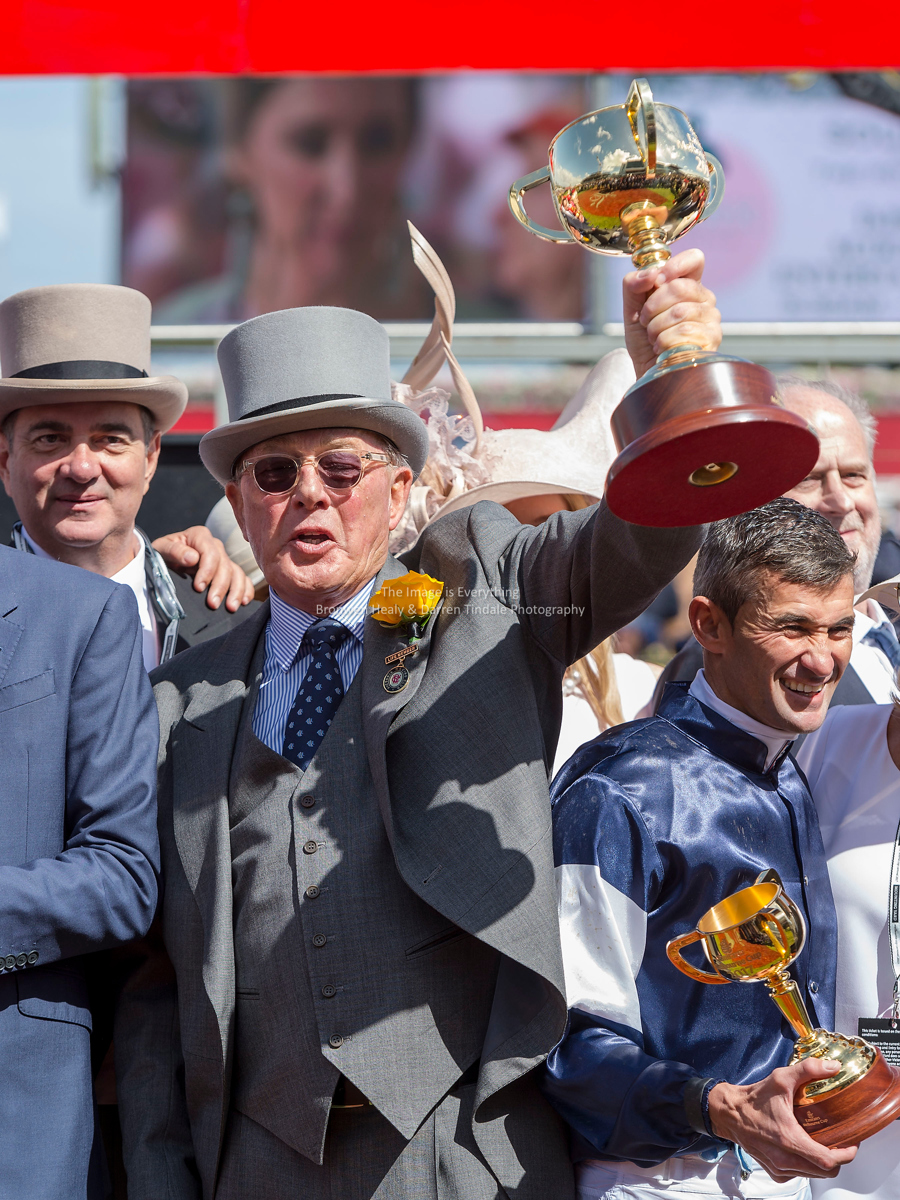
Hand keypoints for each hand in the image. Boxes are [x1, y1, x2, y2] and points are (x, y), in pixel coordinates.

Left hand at [152, 527, 253, 611]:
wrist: (165, 562)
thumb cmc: (162, 554)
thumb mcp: (161, 549)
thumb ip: (174, 551)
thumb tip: (192, 558)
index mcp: (199, 536)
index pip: (211, 553)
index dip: (207, 571)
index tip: (199, 587)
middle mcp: (215, 546)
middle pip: (225, 565)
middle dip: (220, 586)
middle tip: (212, 604)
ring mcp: (223, 559)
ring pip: (237, 573)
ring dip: (236, 591)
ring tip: (231, 607)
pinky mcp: (228, 571)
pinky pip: (243, 579)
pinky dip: (246, 589)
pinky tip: (244, 601)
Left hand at [622, 248, 720, 379]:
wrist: (649, 373)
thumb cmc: (644, 341)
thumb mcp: (632, 309)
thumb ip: (634, 285)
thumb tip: (650, 273)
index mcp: (688, 286)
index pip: (694, 260)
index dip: (674, 265)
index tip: (658, 280)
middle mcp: (704, 299)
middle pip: (679, 286)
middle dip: (652, 306)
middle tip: (646, 321)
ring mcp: (712, 319)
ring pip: (679, 311)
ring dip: (656, 328)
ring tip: (654, 338)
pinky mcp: (712, 339)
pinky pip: (683, 332)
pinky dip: (663, 342)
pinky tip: (662, 349)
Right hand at [707, 1059, 857, 1181]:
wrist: (729, 1113)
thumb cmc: (754, 1099)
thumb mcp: (781, 1079)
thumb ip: (808, 1070)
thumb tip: (832, 1067)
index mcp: (789, 1140)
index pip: (828, 1161)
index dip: (846, 1154)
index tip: (852, 1143)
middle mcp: (785, 1159)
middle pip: (825, 1171)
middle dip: (838, 1158)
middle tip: (841, 1141)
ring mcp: (779, 1168)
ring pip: (813, 1174)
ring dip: (823, 1162)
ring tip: (825, 1143)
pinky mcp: (775, 1172)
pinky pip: (800, 1174)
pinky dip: (808, 1165)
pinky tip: (806, 1148)